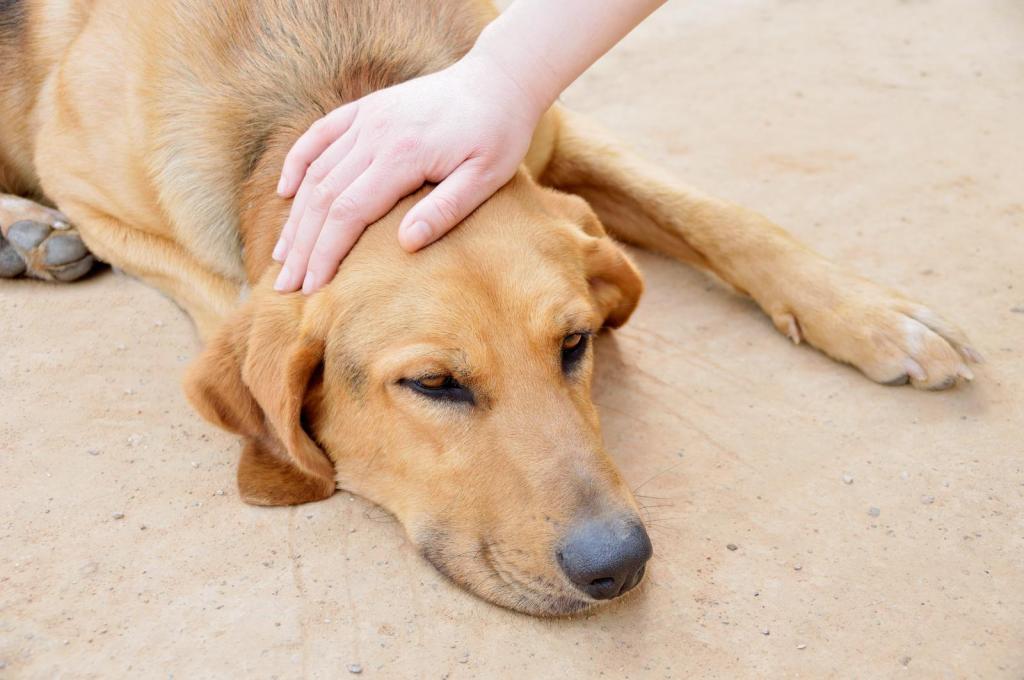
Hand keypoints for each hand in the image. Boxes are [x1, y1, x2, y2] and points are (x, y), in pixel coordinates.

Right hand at [273, 55, 543, 293]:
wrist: (498, 81)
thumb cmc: (498, 135)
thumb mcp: (486, 177)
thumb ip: (446, 209)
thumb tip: (405, 244)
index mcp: (403, 153)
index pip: (347, 212)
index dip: (325, 253)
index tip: (311, 288)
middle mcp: (375, 133)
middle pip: (322, 197)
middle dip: (302, 246)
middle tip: (286, 286)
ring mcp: (367, 117)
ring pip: (316, 172)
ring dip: (296, 216)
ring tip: (283, 256)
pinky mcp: (366, 109)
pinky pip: (320, 135)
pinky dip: (298, 164)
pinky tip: (286, 194)